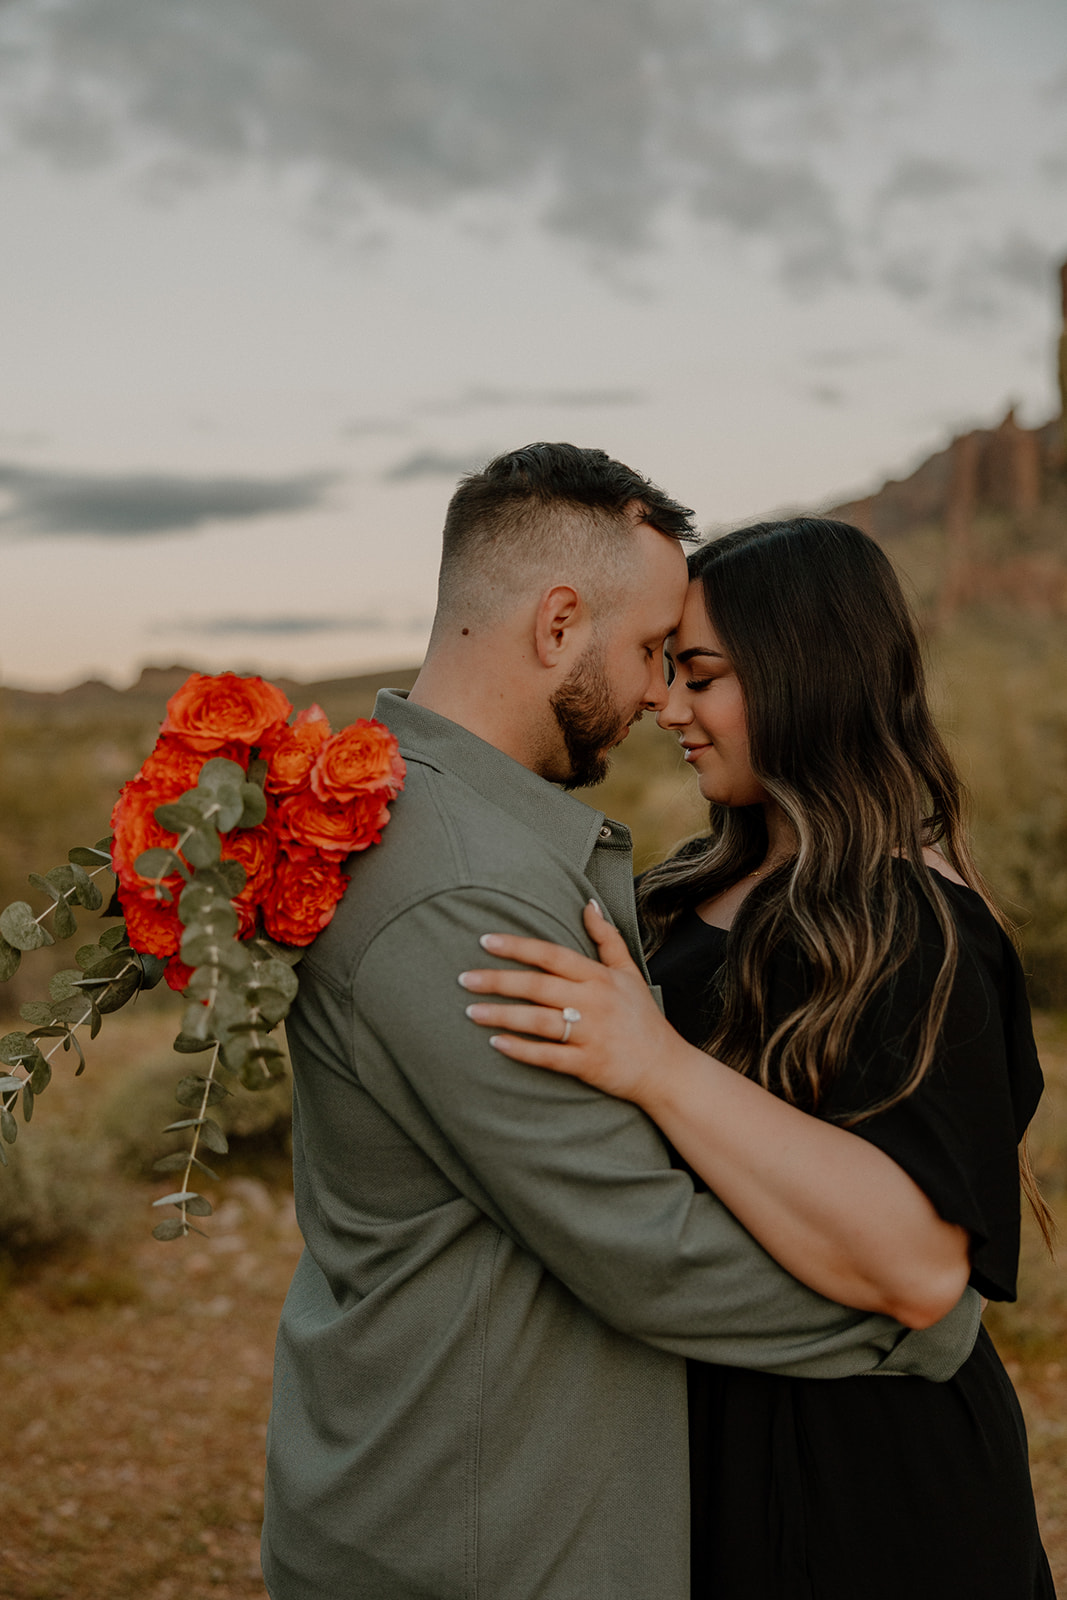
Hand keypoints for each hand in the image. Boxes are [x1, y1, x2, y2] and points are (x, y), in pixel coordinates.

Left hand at [459, 900, 686, 1104]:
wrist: (666, 1069)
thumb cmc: (642, 1018)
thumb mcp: (629, 973)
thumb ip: (606, 939)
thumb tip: (588, 904)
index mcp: (600, 978)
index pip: (552, 955)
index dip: (518, 947)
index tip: (486, 940)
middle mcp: (594, 1002)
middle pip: (538, 986)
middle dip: (498, 980)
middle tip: (463, 978)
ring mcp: (590, 1034)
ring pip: (538, 1021)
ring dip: (502, 1015)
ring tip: (470, 1011)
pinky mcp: (588, 1065)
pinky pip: (548, 1056)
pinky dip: (521, 1050)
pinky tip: (496, 1043)